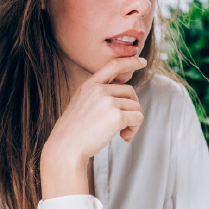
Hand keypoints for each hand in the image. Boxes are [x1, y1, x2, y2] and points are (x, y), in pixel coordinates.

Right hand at [40, 56, 146, 198]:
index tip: (142, 61)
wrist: (66, 147)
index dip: (129, 62)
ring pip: (136, 106)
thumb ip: (98, 97)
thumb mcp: (81, 105)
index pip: (113, 66)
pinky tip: (124, 137)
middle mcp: (99, 90)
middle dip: (132, 108)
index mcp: (89, 85)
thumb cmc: (73, 132)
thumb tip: (124, 101)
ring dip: (134, 122)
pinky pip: (138, 118)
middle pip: (131, 92)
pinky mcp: (117, 116)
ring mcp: (108, 102)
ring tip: (123, 134)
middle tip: (126, 125)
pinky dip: (135, 129)